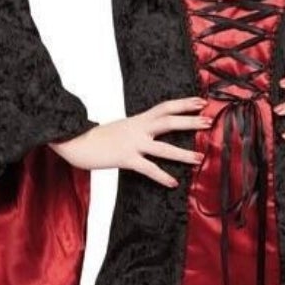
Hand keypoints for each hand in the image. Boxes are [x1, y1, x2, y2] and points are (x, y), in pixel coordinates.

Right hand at [50, 97, 210, 187]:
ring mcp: (132, 144)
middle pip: (168, 121)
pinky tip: (173, 182)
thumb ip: (140, 128)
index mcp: (138, 119)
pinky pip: (148, 168)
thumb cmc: (100, 137)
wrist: (75, 141)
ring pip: (163, 147)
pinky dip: (162, 176)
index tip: (202, 101)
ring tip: (200, 158)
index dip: (184, 103)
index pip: (165, 107)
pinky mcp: (125, 159)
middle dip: (190, 121)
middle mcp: (138, 128)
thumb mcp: (123, 127)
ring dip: (183, 153)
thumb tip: (155, 130)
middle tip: (209, 121)